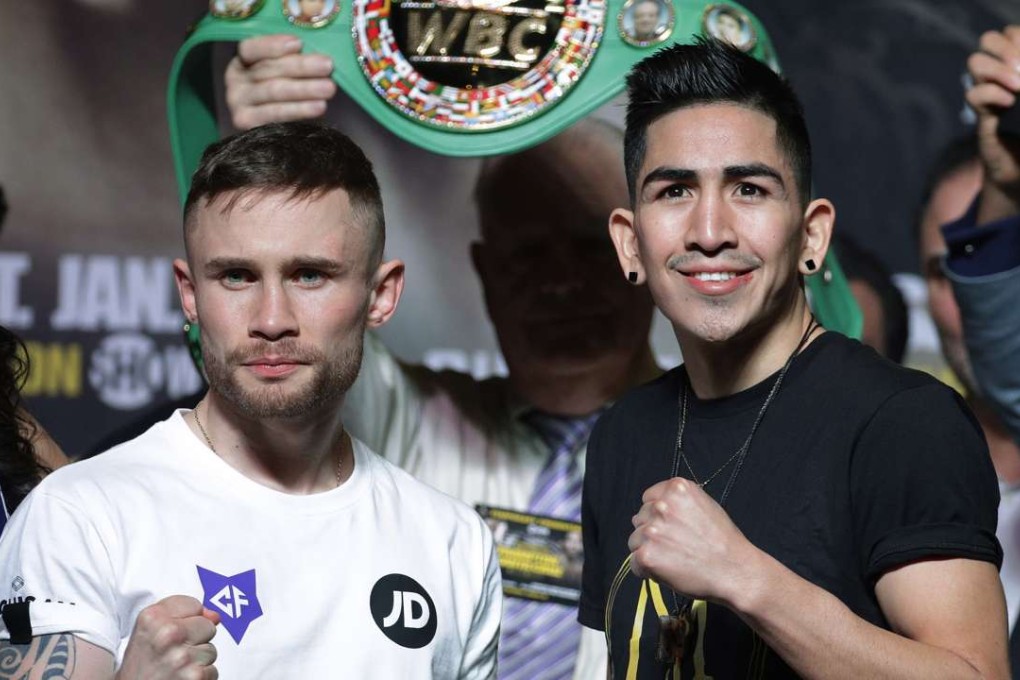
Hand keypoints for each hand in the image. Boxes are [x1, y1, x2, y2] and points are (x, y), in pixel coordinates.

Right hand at [116, 595, 219, 679]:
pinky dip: (200, 677)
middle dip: (196, 640)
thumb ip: (180, 614)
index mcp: (153, 617)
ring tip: (175, 668)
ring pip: (211, 650)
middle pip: (207, 626)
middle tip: (173, 653)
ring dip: (197, 661)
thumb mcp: (148, 631)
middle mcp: (167, 634)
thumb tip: (214, 616)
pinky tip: (181, 678)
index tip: (171, 633)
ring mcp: (181, 656)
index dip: (187, 620)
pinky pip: (213, 670)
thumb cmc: (139, 666)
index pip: (194, 605)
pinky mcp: (194, 676)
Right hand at [225, 34, 337, 129]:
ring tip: (329, 88)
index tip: (298, 44)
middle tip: (328, 66)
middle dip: (301, 67)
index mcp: (243, 61)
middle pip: (268, 70)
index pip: (251, 48)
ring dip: (304, 89)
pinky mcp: (247, 123)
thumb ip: (294, 60)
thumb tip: (318, 56)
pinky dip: (299, 110)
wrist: (276, 132)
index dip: (273, 45)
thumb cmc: (286, 92)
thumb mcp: (285, 72)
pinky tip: (319, 107)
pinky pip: (276, 115)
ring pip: (273, 91)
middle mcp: (236, 81)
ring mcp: (238, 103)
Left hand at [628, 478, 758, 604]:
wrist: (735, 571)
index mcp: (676, 488)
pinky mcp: (646, 555)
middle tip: (675, 546)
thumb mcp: (705, 505)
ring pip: (635, 540)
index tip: (669, 526)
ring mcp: (652, 530)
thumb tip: (654, 507)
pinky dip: (646, 570)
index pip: (648, 498)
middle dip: (653, 532)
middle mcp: (661, 505)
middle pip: (640, 519)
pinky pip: (635, 563)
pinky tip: (667, 570)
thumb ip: (678, 502)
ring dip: (649, 550)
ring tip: (674, 558)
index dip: (657, 514)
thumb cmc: (723, 541)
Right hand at [966, 26, 1019, 198]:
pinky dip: (992, 94)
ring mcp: (990, 94)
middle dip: (1006, 48)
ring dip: (997, 70)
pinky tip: (1009, 105)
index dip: (1018, 37)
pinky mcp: (981, 115)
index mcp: (1018, 67)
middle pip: (989, 40)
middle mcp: (1003, 75)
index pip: (1011, 33)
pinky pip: (973, 94)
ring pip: (975, 61)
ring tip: (1018, 86)